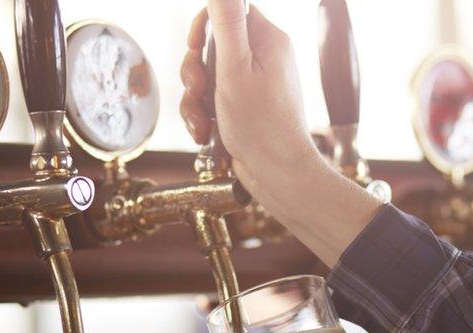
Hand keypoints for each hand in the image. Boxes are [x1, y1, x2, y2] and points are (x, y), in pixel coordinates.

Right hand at [180, 1, 381, 268]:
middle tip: (198, 89)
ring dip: (195, 99)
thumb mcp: (235, 67)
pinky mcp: (245, 109)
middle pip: (213, 45)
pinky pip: (213, 100)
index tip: (194, 46)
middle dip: (194, 69)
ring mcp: (255, 86)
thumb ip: (227, 22)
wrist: (278, 176)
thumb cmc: (261, 126)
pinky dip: (203, 115)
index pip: (229, 11)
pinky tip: (206, 134)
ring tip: (202, 121)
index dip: (204, 27)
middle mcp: (266, 59)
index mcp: (269, 41)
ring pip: (208, 76)